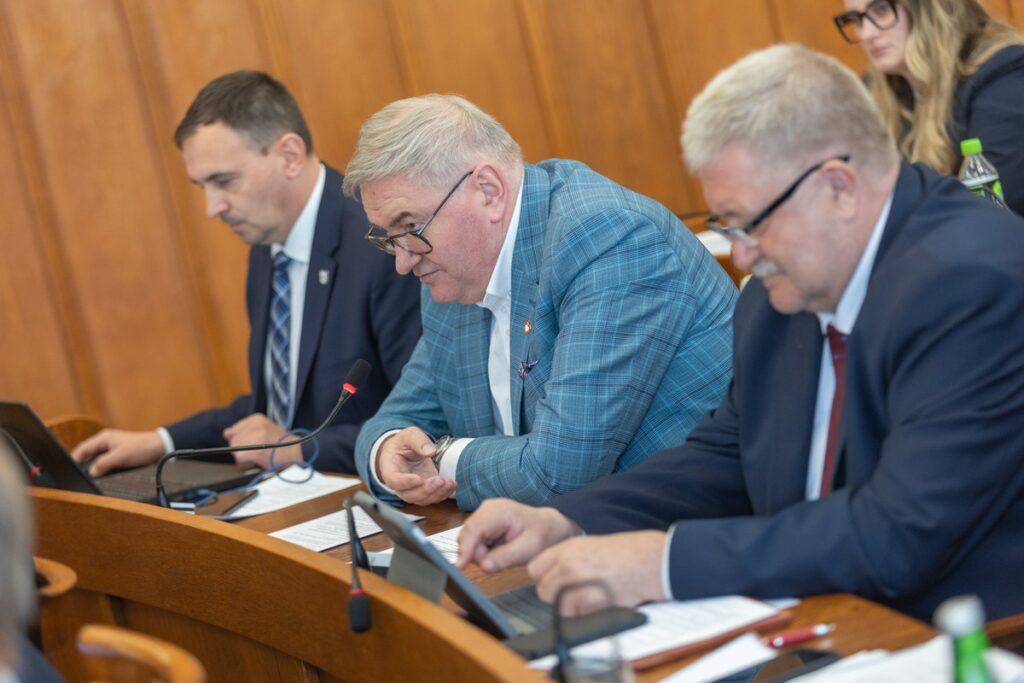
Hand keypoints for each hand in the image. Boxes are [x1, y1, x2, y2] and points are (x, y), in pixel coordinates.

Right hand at [70, 429, 163, 476]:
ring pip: (96, 460)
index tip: (68, 470)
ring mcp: (112, 449)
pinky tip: (101, 476)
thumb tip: (91, 472)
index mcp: (103, 438)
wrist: (161, 448)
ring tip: (86, 477)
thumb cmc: (143, 447)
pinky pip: (105, 463)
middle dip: (81, 464)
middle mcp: (106, 442)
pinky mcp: (119, 456)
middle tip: (75, 476)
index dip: (74, 459)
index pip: (82, 449)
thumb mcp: (121, 456)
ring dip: (93, 467)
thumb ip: (104, 464)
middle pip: (87, 455)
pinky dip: (102, 469)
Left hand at [223, 414, 302, 468]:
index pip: (234, 431)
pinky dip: (247, 464)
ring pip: (235, 451)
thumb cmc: (282, 444)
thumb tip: (226, 433)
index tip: (255, 444)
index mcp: (257, 419)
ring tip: (260, 456)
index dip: (243, 441)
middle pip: (233, 441)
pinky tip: (259, 461)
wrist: (299, 453)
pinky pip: (240, 459)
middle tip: (259, 452)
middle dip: (242, 449)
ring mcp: (257, 437)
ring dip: (245, 457)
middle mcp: (256, 425)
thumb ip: (244, 430)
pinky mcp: (256, 451)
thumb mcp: (264, 430)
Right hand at [377, 426, 455, 504]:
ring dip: (437, 493)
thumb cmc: (403, 443)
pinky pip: (433, 498)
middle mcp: (400, 484)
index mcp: (390, 469)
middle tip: (438, 480)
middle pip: (409, 495)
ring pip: (422, 499)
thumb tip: (430, 451)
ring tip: (449, 483)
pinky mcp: (425, 490)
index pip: (394, 481)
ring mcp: (413, 490)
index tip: (418, 479)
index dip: (405, 482)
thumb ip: (418, 440)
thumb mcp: (409, 435)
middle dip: (425, 490)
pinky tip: (452, 484)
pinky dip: (443, 493)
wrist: (405, 451)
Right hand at [456, 499, 578, 572]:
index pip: (474, 529)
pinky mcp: (483, 521)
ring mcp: (483, 514)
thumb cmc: (541, 535)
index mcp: (499, 511)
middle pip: (468, 535)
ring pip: (468, 540)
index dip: (465, 548)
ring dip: (481, 552)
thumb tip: (483, 566)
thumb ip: (505, 558)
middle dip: (477, 553)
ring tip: (504, 552)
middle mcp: (487, 508)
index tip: (459, 567)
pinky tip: (499, 548)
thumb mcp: (528, 550)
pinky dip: (483, 549)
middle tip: (500, 560)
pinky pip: (473, 540)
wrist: (548, 526)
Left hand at [527, 531, 668, 614]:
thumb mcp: (591, 545)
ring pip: (558, 607)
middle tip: (574, 595)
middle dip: (556, 597)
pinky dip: (587, 615)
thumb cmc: (627, 554)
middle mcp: (569, 564)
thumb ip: (568, 558)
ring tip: (591, 600)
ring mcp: (579, 582)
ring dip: (572, 609)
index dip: (544, 579)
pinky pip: (577, 616)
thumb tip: (552, 576)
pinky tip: (601, 604)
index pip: (534, 568)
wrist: (651, 560)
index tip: (553, 584)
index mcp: (567, 548)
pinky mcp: (592, 600)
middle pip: (543, 590)